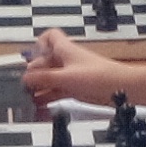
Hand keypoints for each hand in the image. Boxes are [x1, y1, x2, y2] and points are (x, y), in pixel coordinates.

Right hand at [24, 29, 145, 109]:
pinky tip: (40, 109)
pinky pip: (57, 92)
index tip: (30, 57)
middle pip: (45, 62)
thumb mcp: (65, 77)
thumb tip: (25, 78)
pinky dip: (48, 99)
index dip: (38, 43)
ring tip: (28, 101)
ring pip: (50, 79)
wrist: (121, 88)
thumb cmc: (99, 77)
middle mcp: (67, 60)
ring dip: (39, 89)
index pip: (50, 36)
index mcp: (65, 50)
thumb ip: (44, 78)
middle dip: (34, 74)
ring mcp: (72, 74)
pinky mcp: (76, 88)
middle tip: (24, 87)